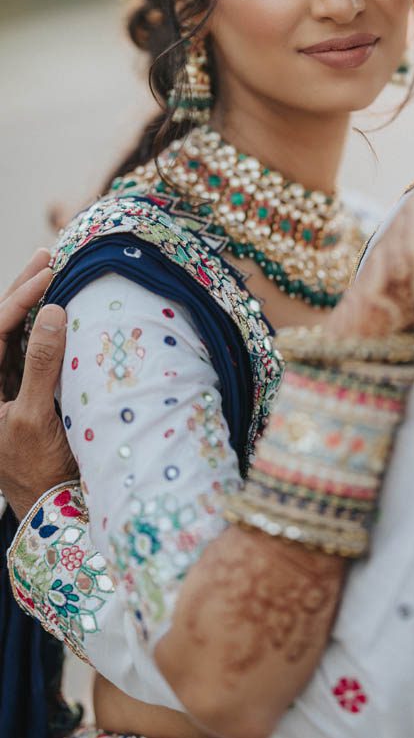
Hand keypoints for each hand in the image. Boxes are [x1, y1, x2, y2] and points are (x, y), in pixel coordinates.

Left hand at [0, 251, 76, 520]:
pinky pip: (26, 349)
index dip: (17, 298)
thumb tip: (55, 312)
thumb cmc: (38, 469)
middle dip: (19, 289)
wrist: (52, 508)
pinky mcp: (20, 393)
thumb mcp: (36, 416)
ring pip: (10, 333)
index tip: (48, 273)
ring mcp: (1, 387)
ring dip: (29, 302)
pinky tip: (56, 306)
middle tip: (47, 255)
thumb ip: (42, 363)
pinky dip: (41, 325)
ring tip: (50, 268)